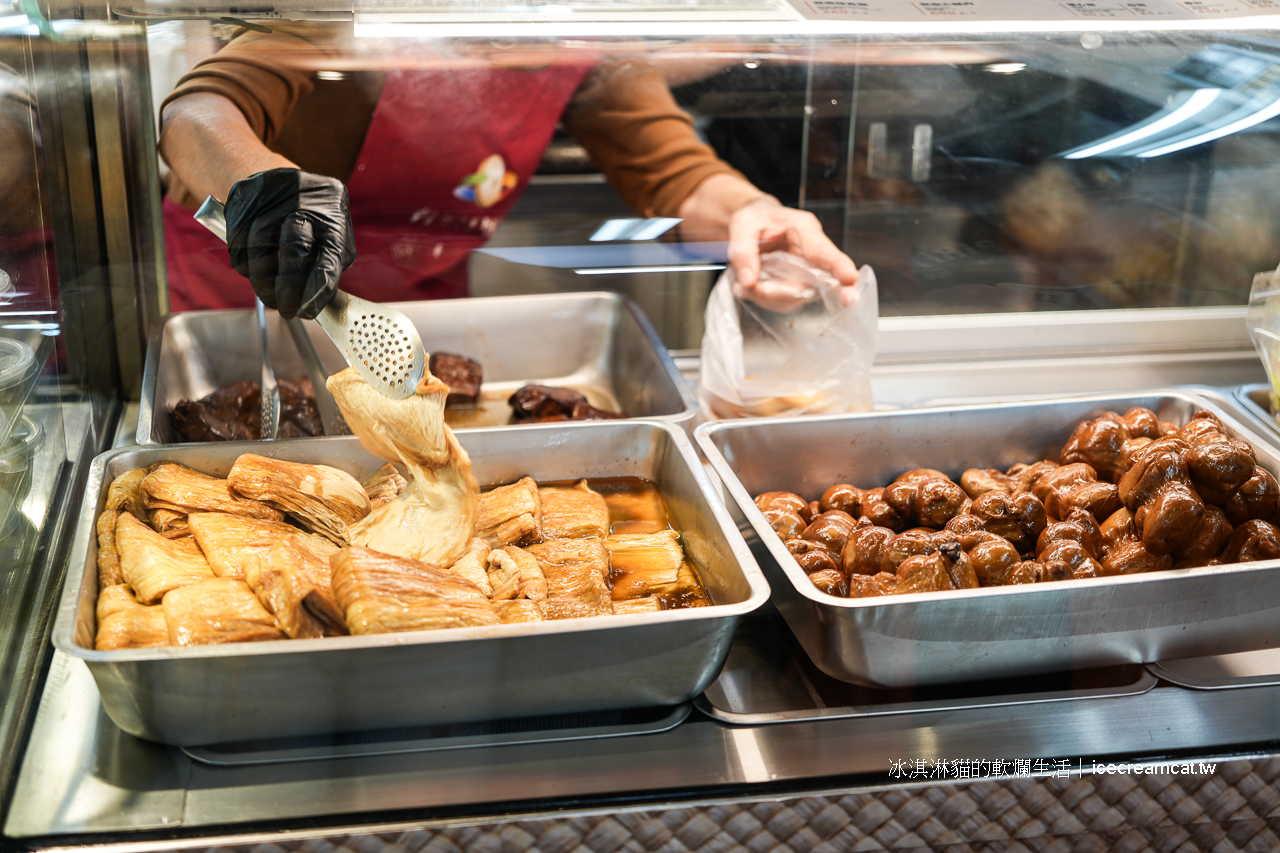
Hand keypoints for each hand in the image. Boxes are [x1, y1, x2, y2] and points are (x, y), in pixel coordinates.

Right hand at [225, 168, 354, 319]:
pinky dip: (247, 268)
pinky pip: (239, 248)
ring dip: (264, 284)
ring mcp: (269, 200)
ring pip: (259, 253)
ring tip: (273, 298)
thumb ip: (331, 263)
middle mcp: (302, 201)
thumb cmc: (314, 214)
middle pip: (292, 252)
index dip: (317, 290)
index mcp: (332, 211)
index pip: (327, 257)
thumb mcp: (335, 231)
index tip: (308, 312)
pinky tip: (257, 273)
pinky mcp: (241, 203)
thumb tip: (320, 300)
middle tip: (288, 310)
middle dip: (289, 290)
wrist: (278, 175)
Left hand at [727, 196, 860, 312]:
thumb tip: (749, 281)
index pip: (826, 252)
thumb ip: (743, 251)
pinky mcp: (795, 284)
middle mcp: (810, 253)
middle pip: (814, 282)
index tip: (851, 280)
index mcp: (804, 230)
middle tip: (763, 291)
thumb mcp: (742, 224)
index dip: (840, 267)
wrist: (752, 225)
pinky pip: (784, 301)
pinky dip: (764, 299)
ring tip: (744, 285)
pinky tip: (748, 288)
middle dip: (789, 293)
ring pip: (797, 296)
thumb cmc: (753, 217)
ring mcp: (804, 272)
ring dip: (769, 297)